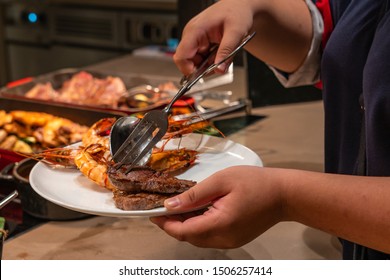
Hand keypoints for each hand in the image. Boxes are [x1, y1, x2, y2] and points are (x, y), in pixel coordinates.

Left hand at [150, 166, 283, 247]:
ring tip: (179, 207)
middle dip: (173, 224)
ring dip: (185, 225)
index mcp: (220, 224)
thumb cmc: (256, 182)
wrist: (284, 194)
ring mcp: (230, 242)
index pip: (182, 231)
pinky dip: (198, 226)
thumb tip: (170, 205)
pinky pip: (209, 237)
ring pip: (198, 239)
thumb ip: (194, 195)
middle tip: (164, 206)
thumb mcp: (221, 181)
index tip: (152, 213)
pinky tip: (197, 212)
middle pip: (188, 237)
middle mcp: (224, 239)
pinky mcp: (234, 240)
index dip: (164, 223)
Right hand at [173, 0, 254, 75]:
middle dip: (202, 68)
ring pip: (195, 62)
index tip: (201, 75)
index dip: (188, 70)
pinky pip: (201, 58)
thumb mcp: (236, 33)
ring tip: (223, 56)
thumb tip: (219, 70)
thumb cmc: (237, 12)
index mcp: (195, 30)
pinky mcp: (200, 42)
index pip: (181, 56)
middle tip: (219, 66)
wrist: (240, 6)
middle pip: (187, 62)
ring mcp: (195, 39)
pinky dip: (211, 61)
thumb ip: (226, 52)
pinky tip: (220, 53)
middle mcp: (191, 35)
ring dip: (208, 65)